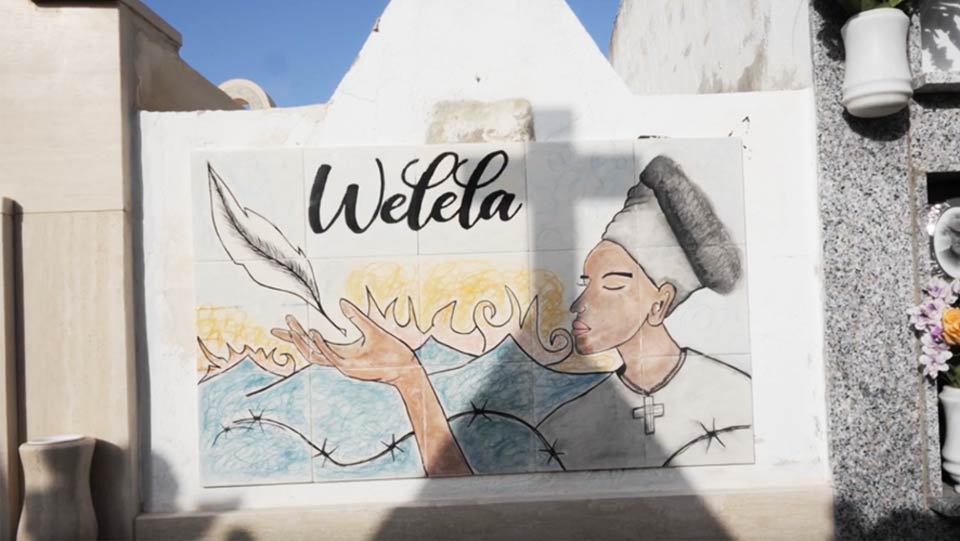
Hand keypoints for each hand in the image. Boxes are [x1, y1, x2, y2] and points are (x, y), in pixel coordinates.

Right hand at [272, 298, 421, 385]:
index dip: (297, 335)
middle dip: (294, 338)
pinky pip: (330, 357)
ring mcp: (343, 365)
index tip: (283, 324)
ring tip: (295, 327)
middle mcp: (339, 359)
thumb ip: (355, 316)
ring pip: (315, 356)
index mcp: (341, 351)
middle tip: (283, 323)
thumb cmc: (389, 349)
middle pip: (308, 350)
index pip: (313, 343)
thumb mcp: (370, 328)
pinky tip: (313, 333)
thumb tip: (341, 302)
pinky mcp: (350, 368)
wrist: (404, 365)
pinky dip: (320, 346)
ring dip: (303, 342)